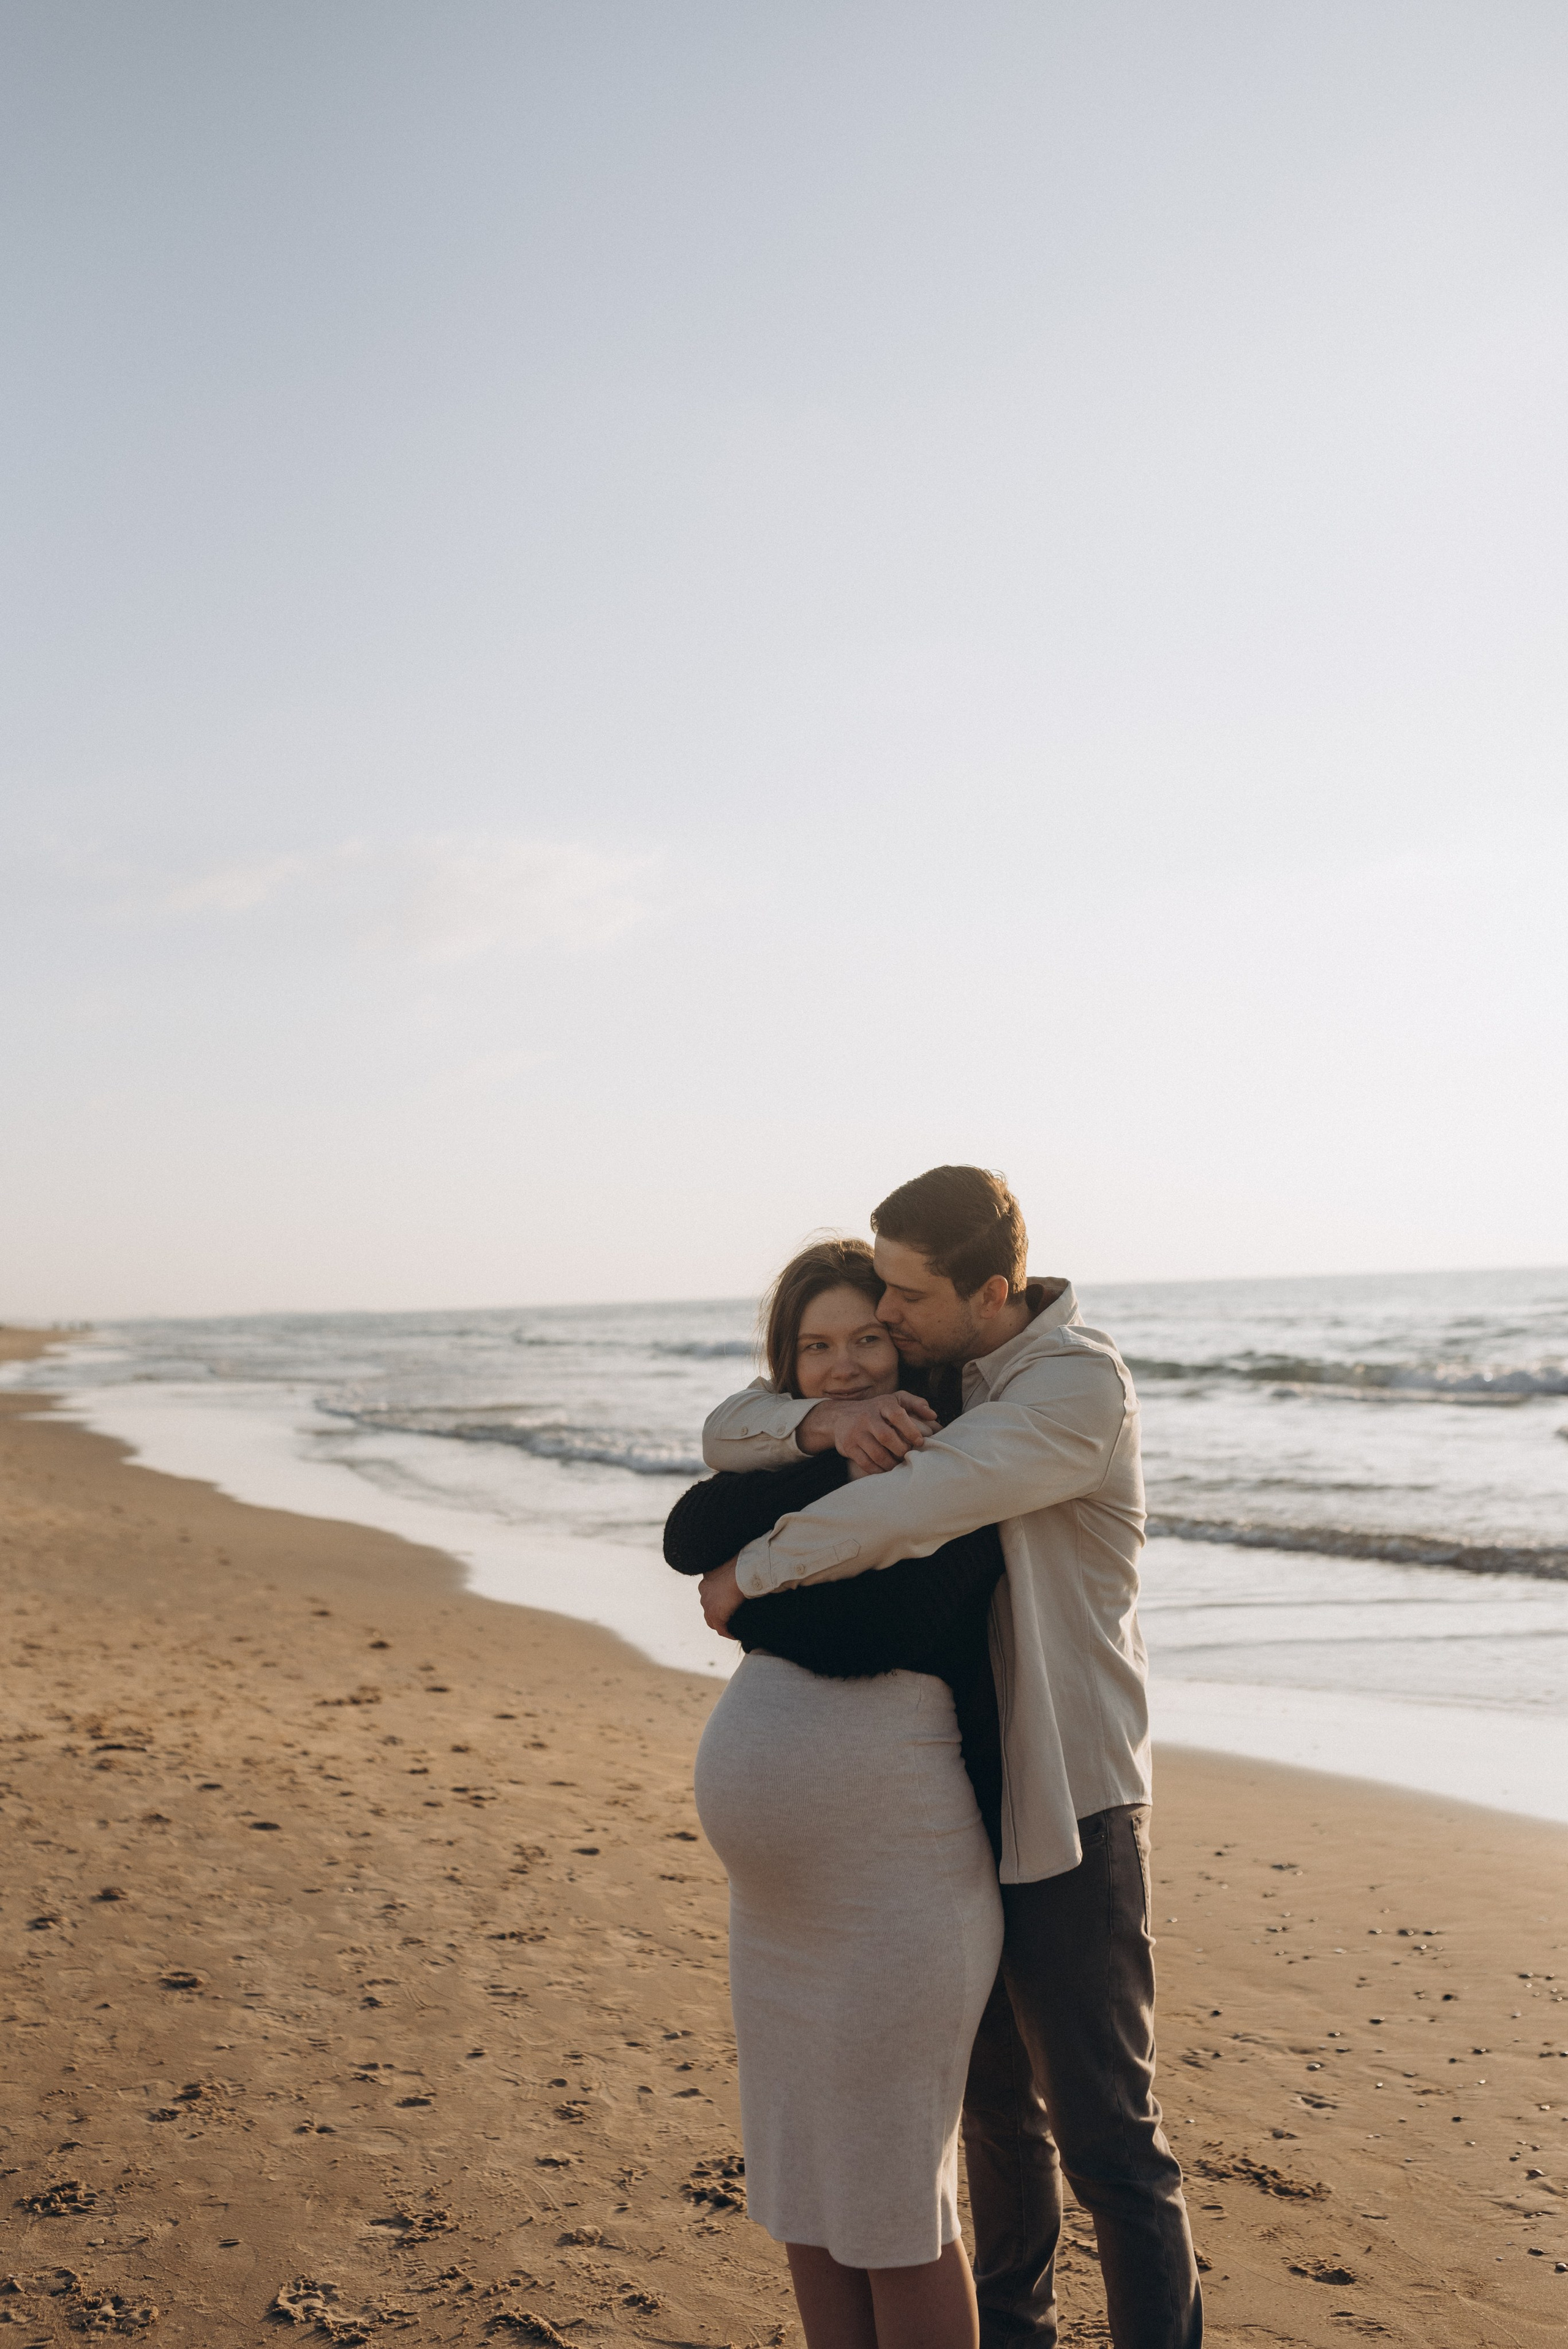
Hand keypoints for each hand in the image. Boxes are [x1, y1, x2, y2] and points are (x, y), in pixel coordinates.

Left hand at [699, 1558, 743, 1637]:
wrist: (742, 1572)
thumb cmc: (741, 1567)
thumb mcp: (731, 1567)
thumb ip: (729, 1574)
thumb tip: (738, 1575)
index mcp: (706, 1581)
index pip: (709, 1596)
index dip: (718, 1602)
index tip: (727, 1605)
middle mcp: (703, 1594)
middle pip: (709, 1609)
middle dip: (718, 1614)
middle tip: (730, 1618)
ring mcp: (708, 1606)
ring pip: (712, 1621)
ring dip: (722, 1625)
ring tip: (732, 1628)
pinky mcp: (715, 1615)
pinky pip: (721, 1630)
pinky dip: (728, 1633)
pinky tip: (736, 1635)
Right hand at [796, 1389, 938, 1473]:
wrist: (840, 1417)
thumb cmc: (876, 1410)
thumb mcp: (894, 1400)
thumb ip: (916, 1404)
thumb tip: (933, 1416)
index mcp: (882, 1404)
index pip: (897, 1415)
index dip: (911, 1430)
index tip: (920, 1442)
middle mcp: (866, 1417)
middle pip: (886, 1437)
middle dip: (901, 1450)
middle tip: (909, 1456)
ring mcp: (855, 1432)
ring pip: (877, 1453)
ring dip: (891, 1463)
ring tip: (899, 1464)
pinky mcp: (848, 1447)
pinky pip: (866, 1463)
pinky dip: (879, 1470)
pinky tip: (886, 1469)